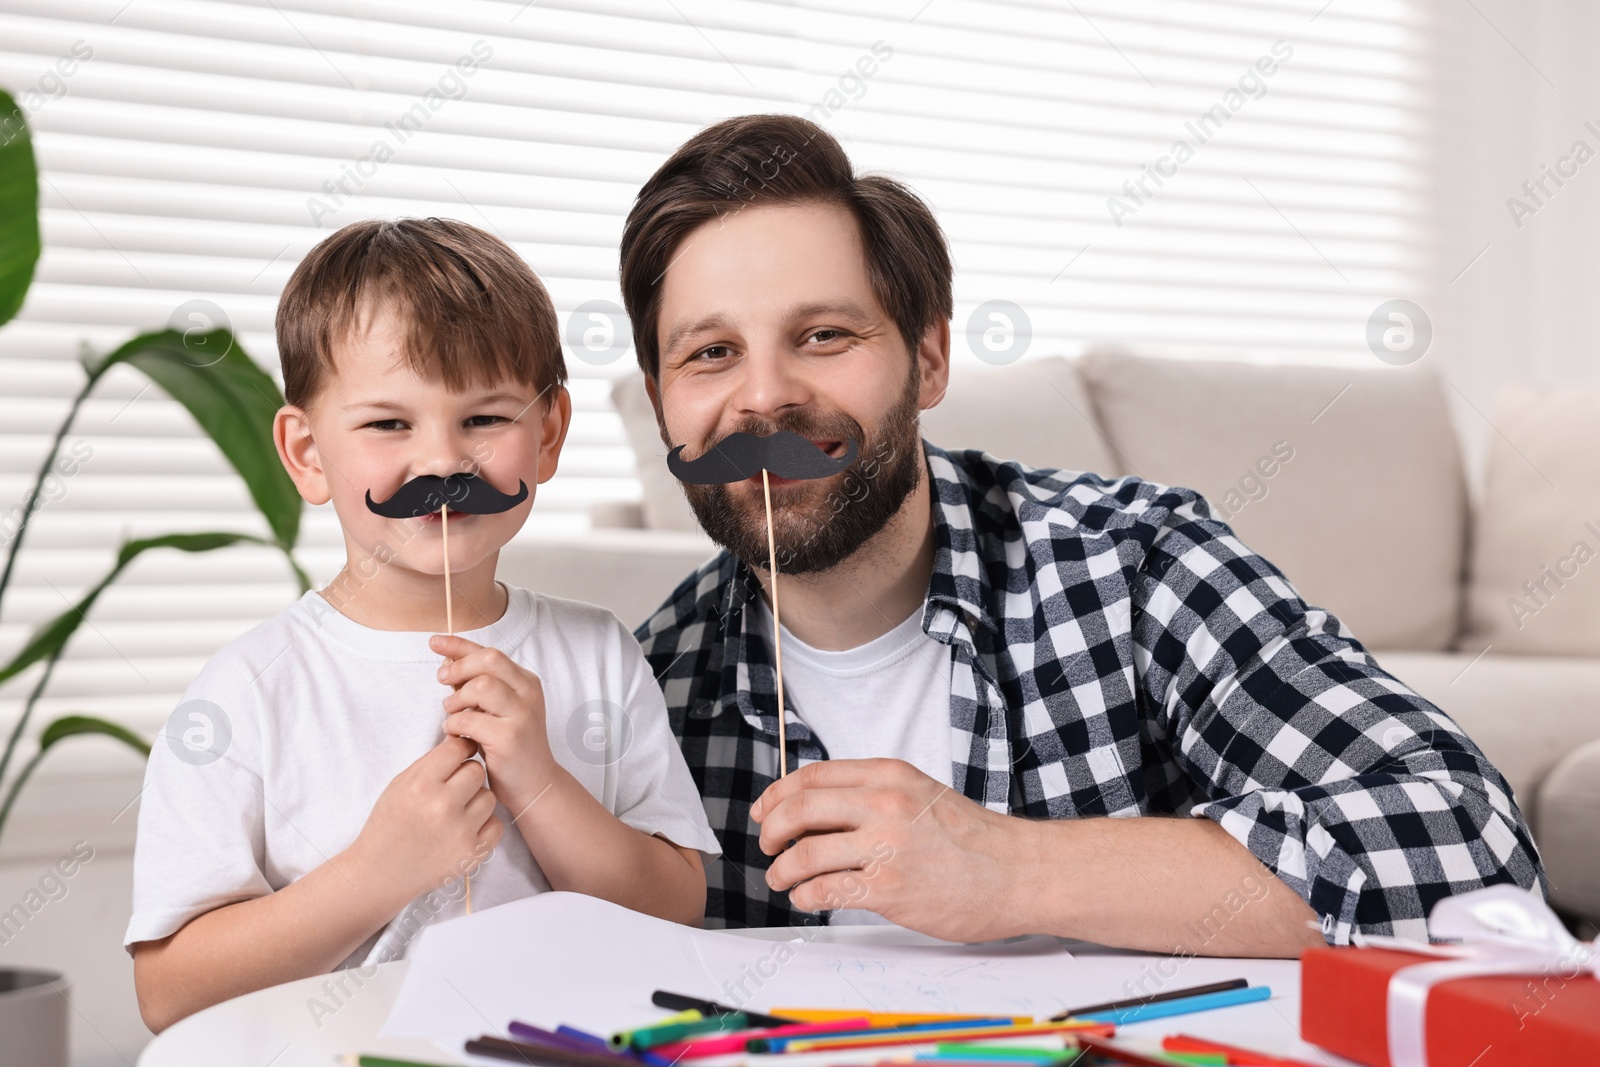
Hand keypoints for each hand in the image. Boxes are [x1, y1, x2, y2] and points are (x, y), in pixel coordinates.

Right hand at [352, 735, 502, 902]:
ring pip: (489, 797)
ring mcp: (460, 831)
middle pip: (477, 771)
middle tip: (452, 789)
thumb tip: (462, 740)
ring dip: (476, 801)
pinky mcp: (471, 853)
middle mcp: (442, 806)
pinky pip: (496, 825)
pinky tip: (464, 829)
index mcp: (421, 785)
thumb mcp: (400, 785)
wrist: (379, 872)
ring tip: (456, 812)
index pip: (458, 749)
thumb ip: (432, 763)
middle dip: (466, 776)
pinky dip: (484, 826)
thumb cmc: (388, 825)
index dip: (459, 750)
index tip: (457, 757)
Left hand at [431, 634, 555, 811]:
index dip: (459, 645)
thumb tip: (448, 662)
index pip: (490, 653)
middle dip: (458, 668)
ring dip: (457, 698)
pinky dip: (454, 724)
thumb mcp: (497, 709)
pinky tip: (457, 734)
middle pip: (489, 660)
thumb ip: (477, 686)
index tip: (435, 641)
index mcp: (525, 682)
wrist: (534, 783)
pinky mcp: (510, 737)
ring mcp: (522, 714)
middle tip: (442, 681)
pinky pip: (469, 719)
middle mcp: (528, 693)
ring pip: (480, 686)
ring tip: (452, 712)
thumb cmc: (510, 745)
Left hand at [750, 758, 1024, 941]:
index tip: (765, 811)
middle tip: (769, 846)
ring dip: (782, 871)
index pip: (813, 776)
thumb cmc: (972, 839)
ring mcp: (886, 847)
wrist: (1018, 872)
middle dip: (771, 831)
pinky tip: (810, 898)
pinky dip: (805, 896)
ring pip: (804, 854)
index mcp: (889, 775)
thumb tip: (816, 810)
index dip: (778, 795)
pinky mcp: (889, 889)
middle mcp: (884, 804)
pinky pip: (825, 891)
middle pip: (799, 810)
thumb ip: (873, 795)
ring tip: (783, 879)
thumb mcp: (920, 794)